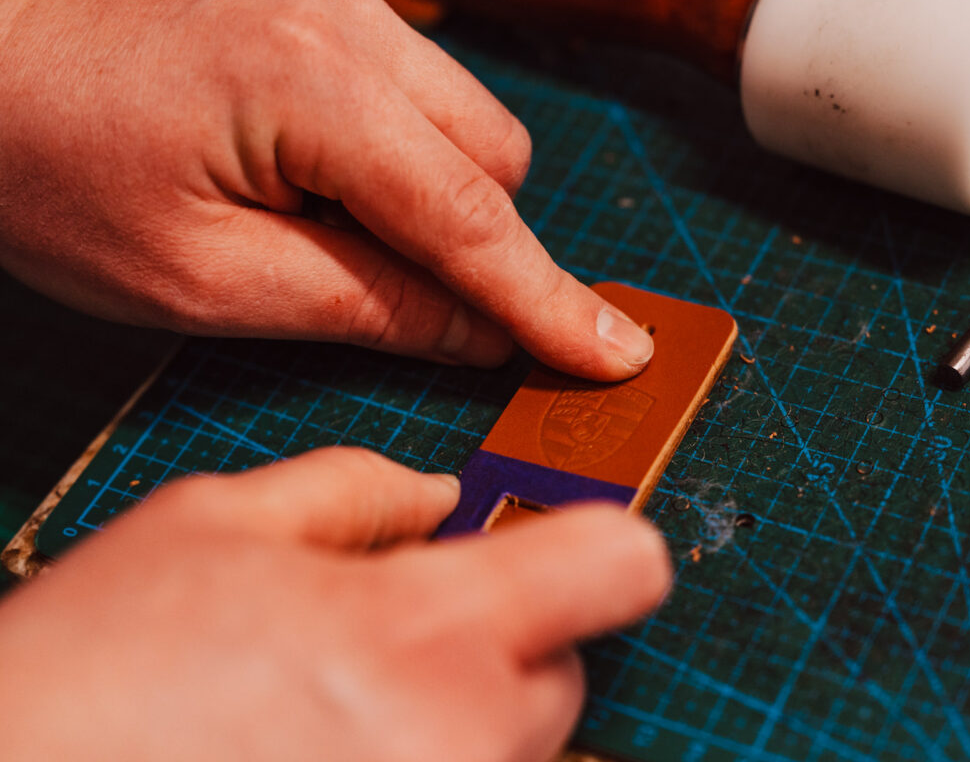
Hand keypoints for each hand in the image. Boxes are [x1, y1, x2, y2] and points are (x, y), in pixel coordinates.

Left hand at [0, 0, 653, 378]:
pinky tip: (308, 160)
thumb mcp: (192, 275)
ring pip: (463, 110)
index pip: (471, 218)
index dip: (547, 300)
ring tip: (325, 217)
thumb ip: (358, 304)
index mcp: (309, 85)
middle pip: (495, 150)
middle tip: (399, 291)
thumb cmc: (39, 156)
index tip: (614, 353)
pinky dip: (393, 139)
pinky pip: (409, 74)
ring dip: (435, 186)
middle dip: (476, 238)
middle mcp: (342, 10)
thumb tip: (478, 333)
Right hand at [0, 448, 671, 760]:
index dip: (597, 540)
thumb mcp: (214, 525)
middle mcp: (462, 743)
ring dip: (458, 715)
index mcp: (425, 631)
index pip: (622, 567)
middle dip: (499, 644)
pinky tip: (329, 754)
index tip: (558, 542)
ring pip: (517, 747)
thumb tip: (437, 495)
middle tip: (384, 641)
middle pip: (565, 671)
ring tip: (333, 711)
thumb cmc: (90, 675)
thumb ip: (356, 490)